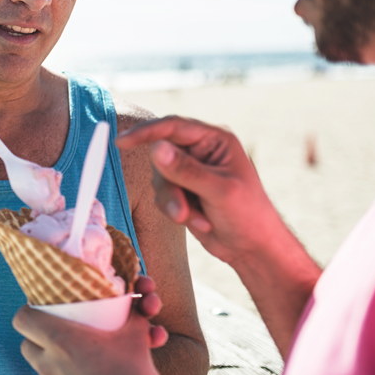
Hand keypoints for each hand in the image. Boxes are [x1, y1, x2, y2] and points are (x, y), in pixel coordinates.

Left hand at [13, 286, 167, 374]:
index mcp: (60, 340)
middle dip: (40, 337)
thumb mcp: (135, 337)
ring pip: (40, 367)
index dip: (30, 311)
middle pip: (27, 344)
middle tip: (59, 332)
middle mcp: (49, 364)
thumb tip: (134, 301)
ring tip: (75, 355)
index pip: (23, 319)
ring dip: (53, 358)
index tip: (45, 309)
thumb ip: (132, 315)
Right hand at [116, 115, 281, 264]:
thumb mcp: (219, 191)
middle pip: (161, 157)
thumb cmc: (248, 215)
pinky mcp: (183, 190)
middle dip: (169, 187)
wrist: (252, 247)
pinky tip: (201, 222)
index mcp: (215, 140)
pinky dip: (176, 211)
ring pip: (160, 180)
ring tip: (196, 220)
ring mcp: (190, 171)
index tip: (122, 142)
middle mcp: (200, 151)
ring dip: (174, 203)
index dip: (146, 132)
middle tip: (180, 211)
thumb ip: (186, 170)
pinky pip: (163, 196)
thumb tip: (156, 149)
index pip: (173, 127)